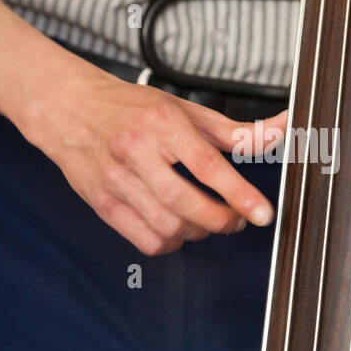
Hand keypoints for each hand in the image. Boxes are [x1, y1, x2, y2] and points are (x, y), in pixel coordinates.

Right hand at [17, 58, 287, 255]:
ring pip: (169, 228)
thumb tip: (281, 130)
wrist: (69, 108)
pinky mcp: (103, 204)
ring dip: (199, 233)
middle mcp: (137, 153)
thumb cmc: (130, 108)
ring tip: (207, 220)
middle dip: (223, 220)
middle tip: (238, 219)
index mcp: (163, 124)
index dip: (240, 195)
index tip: (263, 213)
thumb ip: (235, 131)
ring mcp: (117, 182)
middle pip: (189, 205)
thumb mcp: (185, 110)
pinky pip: (146, 240)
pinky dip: (171, 243)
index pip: (209, 167)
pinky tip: (177, 227)